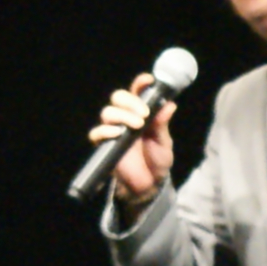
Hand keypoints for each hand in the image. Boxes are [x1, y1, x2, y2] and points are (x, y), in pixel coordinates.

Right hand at [90, 74, 176, 205]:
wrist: (150, 184)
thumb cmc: (157, 160)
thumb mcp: (164, 142)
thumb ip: (162, 124)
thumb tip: (169, 105)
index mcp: (141, 112)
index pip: (137, 92)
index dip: (141, 83)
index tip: (149, 80)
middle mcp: (125, 117)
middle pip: (118, 97)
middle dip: (130, 101)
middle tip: (144, 113)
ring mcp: (114, 130)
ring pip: (108, 112)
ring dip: (122, 115)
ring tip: (137, 126)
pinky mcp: (105, 145)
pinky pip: (97, 133)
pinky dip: (105, 131)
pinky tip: (118, 133)